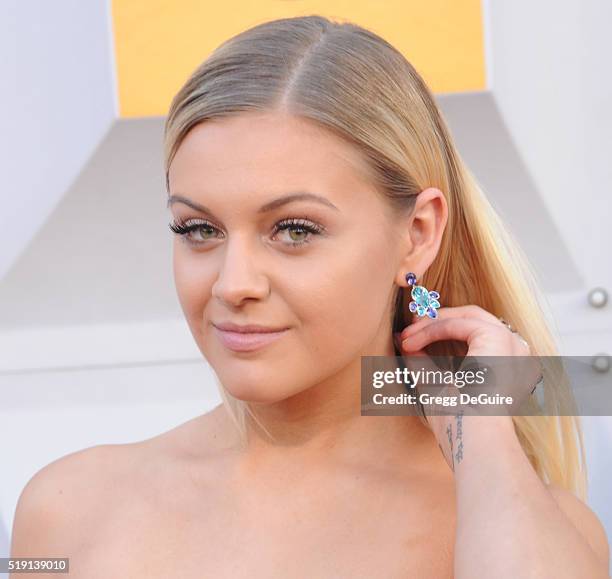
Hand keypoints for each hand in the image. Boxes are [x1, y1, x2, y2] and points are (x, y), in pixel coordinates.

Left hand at [397, 305, 540, 468]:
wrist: (473, 440)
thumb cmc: (457, 424)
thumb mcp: (433, 385)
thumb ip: (421, 361)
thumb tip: (402, 340)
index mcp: (507, 364)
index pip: (475, 331)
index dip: (443, 327)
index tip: (413, 334)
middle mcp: (516, 351)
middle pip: (474, 317)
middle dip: (437, 319)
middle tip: (410, 325)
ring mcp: (511, 343)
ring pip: (467, 316)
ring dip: (432, 323)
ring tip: (407, 336)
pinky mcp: (498, 339)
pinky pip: (459, 323)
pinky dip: (432, 330)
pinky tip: (412, 342)